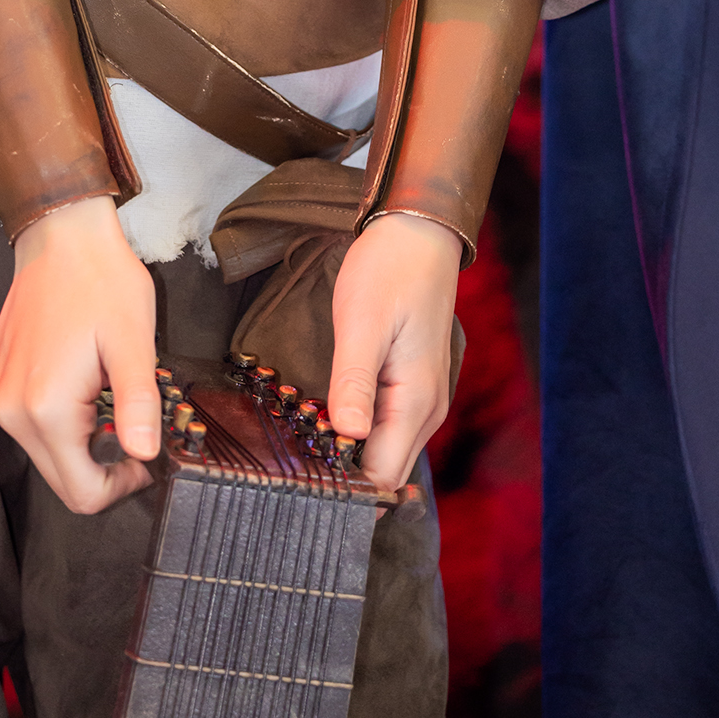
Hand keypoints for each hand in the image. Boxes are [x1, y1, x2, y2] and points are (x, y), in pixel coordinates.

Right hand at [0, 196, 162, 514]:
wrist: (60, 235)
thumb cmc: (102, 282)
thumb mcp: (134, 341)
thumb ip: (138, 403)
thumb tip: (145, 455)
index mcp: (46, 408)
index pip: (81, 493)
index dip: (120, 487)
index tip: (145, 454)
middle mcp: (10, 411)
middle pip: (61, 480)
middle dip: (101, 466)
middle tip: (131, 423)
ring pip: (45, 456)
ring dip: (80, 442)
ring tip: (104, 393)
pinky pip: (29, 427)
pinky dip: (59, 421)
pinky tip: (79, 382)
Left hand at [326, 213, 463, 490]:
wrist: (418, 235)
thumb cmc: (389, 271)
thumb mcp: (362, 324)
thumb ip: (354, 382)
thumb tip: (347, 436)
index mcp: (416, 403)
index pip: (382, 477)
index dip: (343, 483)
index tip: (300, 473)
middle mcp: (426, 412)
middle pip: (383, 471)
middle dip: (342, 472)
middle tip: (292, 457)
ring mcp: (422, 401)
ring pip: (384, 451)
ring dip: (348, 452)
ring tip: (304, 436)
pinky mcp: (411, 387)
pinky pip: (385, 427)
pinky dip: (357, 430)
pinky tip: (327, 415)